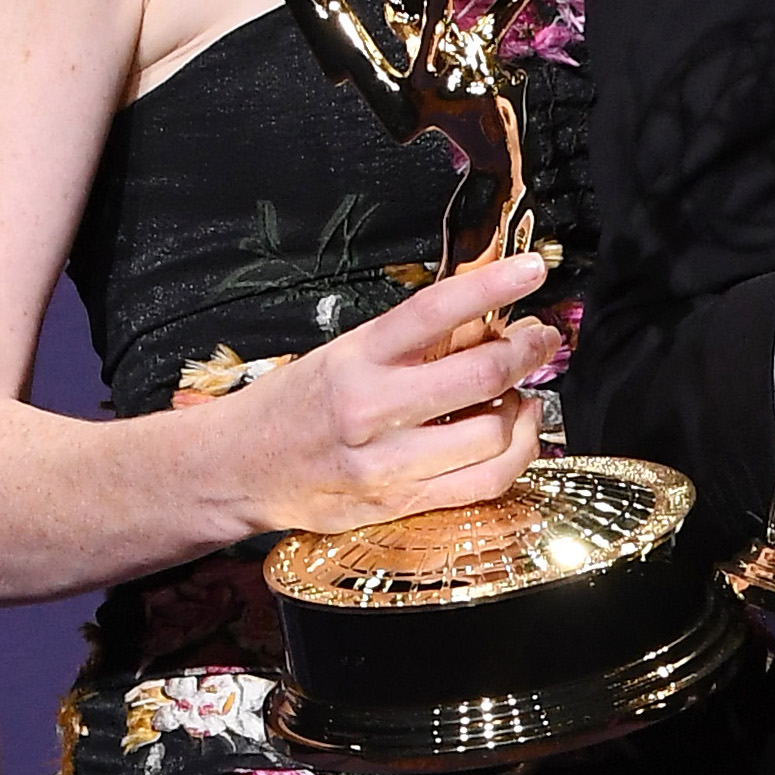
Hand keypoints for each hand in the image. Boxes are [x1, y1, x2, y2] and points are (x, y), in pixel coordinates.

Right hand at [210, 249, 565, 532]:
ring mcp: (388, 463)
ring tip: (517, 394)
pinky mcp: (400, 504)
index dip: (492, 287)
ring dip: (521, 408)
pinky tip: (512, 434)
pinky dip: (515, 454)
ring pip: (492, 434)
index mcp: (354, 358)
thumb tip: (480, 324)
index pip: (435, 310)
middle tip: (538, 340)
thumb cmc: (291, 408)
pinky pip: (484, 483)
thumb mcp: (338, 356)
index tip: (529, 271)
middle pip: (480, 376)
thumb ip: (405, 347)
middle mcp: (371, 409)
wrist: (236, 470)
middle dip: (526, 352)